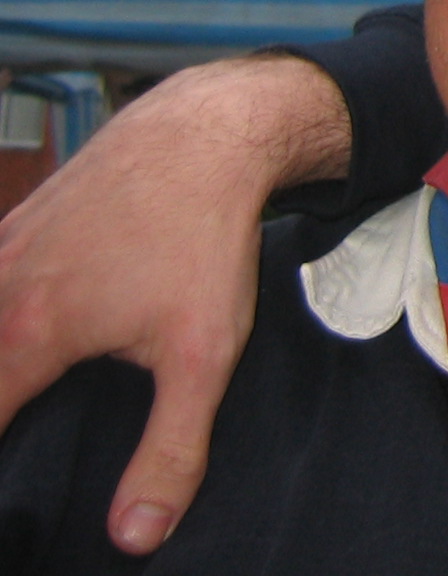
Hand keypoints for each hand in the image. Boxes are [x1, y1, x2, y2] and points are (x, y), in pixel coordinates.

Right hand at [0, 53, 350, 553]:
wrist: (205, 134)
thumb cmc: (204, 239)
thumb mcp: (202, 355)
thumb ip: (169, 450)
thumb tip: (135, 536)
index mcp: (23, 336)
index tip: (18, 484)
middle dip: (4, 404)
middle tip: (28, 430)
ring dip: (4, 362)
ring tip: (28, 392)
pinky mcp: (15, 226)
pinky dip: (6, 320)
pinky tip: (34, 335)